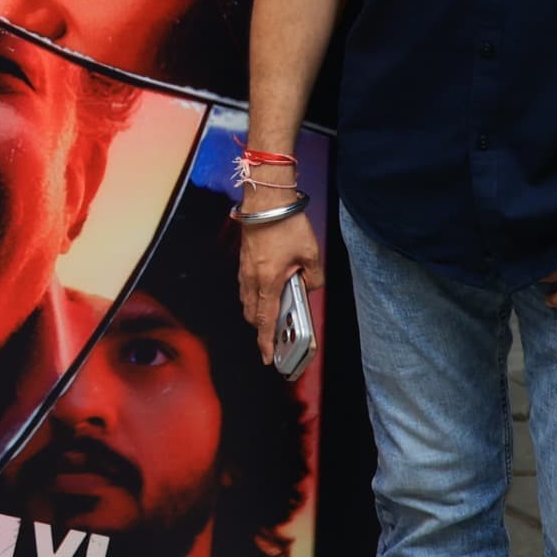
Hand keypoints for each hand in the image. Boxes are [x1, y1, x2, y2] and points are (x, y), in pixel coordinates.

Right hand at [237, 208, 322, 366]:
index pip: (265, 320)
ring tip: (272, 312)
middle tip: (273, 334)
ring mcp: (244, 268)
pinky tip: (266, 288)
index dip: (266, 342)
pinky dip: (253, 294)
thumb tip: (309, 285)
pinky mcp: (243, 258)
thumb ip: (313, 277)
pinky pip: (245, 285)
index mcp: (268, 281)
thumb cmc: (285, 223)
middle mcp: (252, 277)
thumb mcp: (311, 253)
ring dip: (256, 310)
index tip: (267, 357)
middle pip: (251, 313)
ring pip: (246, 300)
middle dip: (261, 327)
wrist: (266, 199)